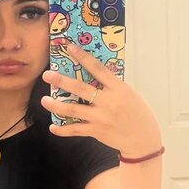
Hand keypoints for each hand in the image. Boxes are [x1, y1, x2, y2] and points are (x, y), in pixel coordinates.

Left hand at [40, 43, 160, 156]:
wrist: (143, 141)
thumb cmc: (138, 114)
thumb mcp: (130, 95)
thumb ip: (113, 86)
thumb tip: (94, 75)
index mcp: (119, 89)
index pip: (98, 69)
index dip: (83, 57)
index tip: (70, 48)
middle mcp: (108, 102)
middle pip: (80, 89)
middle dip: (61, 81)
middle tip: (47, 75)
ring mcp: (100, 118)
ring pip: (73, 110)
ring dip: (56, 105)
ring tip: (44, 100)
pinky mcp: (96, 131)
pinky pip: (75, 129)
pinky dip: (63, 129)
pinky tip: (53, 127)